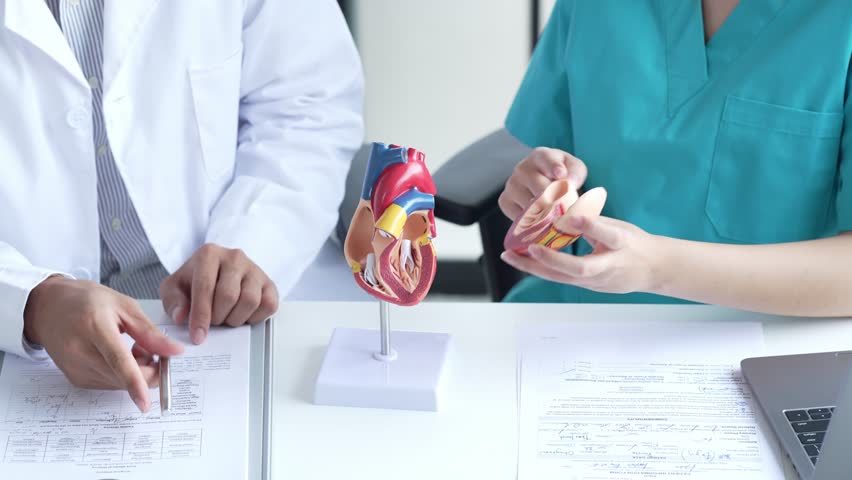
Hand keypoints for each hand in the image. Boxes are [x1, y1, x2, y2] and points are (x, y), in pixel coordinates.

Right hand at [23, 277, 183, 411]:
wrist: (47, 307)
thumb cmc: (87, 301)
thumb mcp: (124, 306)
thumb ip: (150, 332)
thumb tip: (175, 352)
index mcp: (95, 327)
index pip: (118, 361)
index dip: (135, 382)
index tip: (145, 402)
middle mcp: (81, 351)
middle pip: (123, 377)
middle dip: (148, 370)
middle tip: (151, 348)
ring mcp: (76, 368)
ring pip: (119, 384)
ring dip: (136, 372)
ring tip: (131, 346)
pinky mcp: (76, 379)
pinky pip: (110, 384)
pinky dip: (122, 375)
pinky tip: (117, 355)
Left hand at [160, 244, 277, 344]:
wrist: (217, 273)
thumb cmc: (195, 280)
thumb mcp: (174, 287)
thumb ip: (172, 301)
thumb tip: (181, 316)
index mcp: (209, 254)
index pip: (205, 286)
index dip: (200, 315)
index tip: (197, 335)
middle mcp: (234, 257)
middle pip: (228, 296)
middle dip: (218, 317)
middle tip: (212, 321)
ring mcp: (255, 269)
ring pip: (250, 301)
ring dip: (235, 319)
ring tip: (226, 317)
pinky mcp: (269, 283)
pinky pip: (268, 305)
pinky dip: (255, 318)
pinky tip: (242, 315)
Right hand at [498, 147, 587, 220]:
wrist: (542, 181)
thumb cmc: (560, 175)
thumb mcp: (573, 168)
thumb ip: (575, 173)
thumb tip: (569, 183)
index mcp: (540, 155)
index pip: (546, 160)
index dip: (554, 167)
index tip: (560, 174)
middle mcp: (522, 168)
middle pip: (541, 188)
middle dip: (556, 201)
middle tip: (566, 211)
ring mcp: (511, 184)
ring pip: (531, 205)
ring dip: (545, 214)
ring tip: (554, 215)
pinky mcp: (504, 200)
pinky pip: (519, 215)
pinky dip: (531, 221)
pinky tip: (540, 217)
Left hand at [500, 216, 661, 293]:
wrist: (654, 270)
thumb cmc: (636, 245)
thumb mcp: (621, 229)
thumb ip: (595, 224)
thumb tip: (567, 214)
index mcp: (623, 246)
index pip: (608, 237)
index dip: (592, 227)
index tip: (574, 218)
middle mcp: (608, 268)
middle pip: (577, 268)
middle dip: (549, 259)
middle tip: (525, 248)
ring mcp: (597, 282)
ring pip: (563, 277)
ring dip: (534, 267)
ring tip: (510, 256)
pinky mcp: (589, 287)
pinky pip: (561, 278)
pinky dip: (541, 269)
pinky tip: (522, 261)